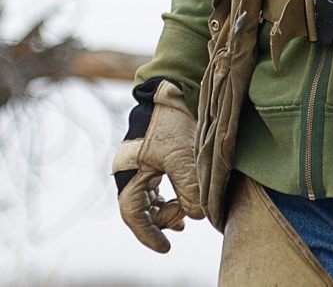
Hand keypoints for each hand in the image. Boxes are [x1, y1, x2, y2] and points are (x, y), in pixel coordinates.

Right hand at [113, 78, 203, 252]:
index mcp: (129, 175)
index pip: (135, 216)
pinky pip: (158, 185)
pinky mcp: (153, 156)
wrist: (170, 88)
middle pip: (143, 209)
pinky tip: (184, 199)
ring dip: (169, 208)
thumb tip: (198, 215)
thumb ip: (189, 187)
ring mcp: (141, 165)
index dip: (150, 235)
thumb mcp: (181, 156)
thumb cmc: (171, 121)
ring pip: (152, 199)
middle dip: (164, 219)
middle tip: (186, 223)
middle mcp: (131, 173)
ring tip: (186, 216)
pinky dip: (171, 195)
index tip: (167, 248)